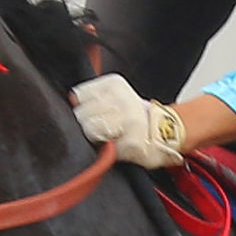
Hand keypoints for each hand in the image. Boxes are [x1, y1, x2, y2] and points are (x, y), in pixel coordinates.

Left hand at [69, 73, 184, 168]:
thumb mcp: (112, 96)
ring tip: (110, 136)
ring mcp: (128, 121)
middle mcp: (123, 99)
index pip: (79, 95)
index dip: (83, 107)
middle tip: (104, 127)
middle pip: (82, 115)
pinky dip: (108, 151)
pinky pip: (105, 149)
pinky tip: (118, 145)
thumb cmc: (131, 116)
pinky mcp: (131, 142)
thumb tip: (72, 99)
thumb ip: (91, 97)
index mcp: (114, 84)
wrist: (163, 132)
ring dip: (96, 138)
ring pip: (90, 131)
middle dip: (88, 124)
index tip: (96, 112)